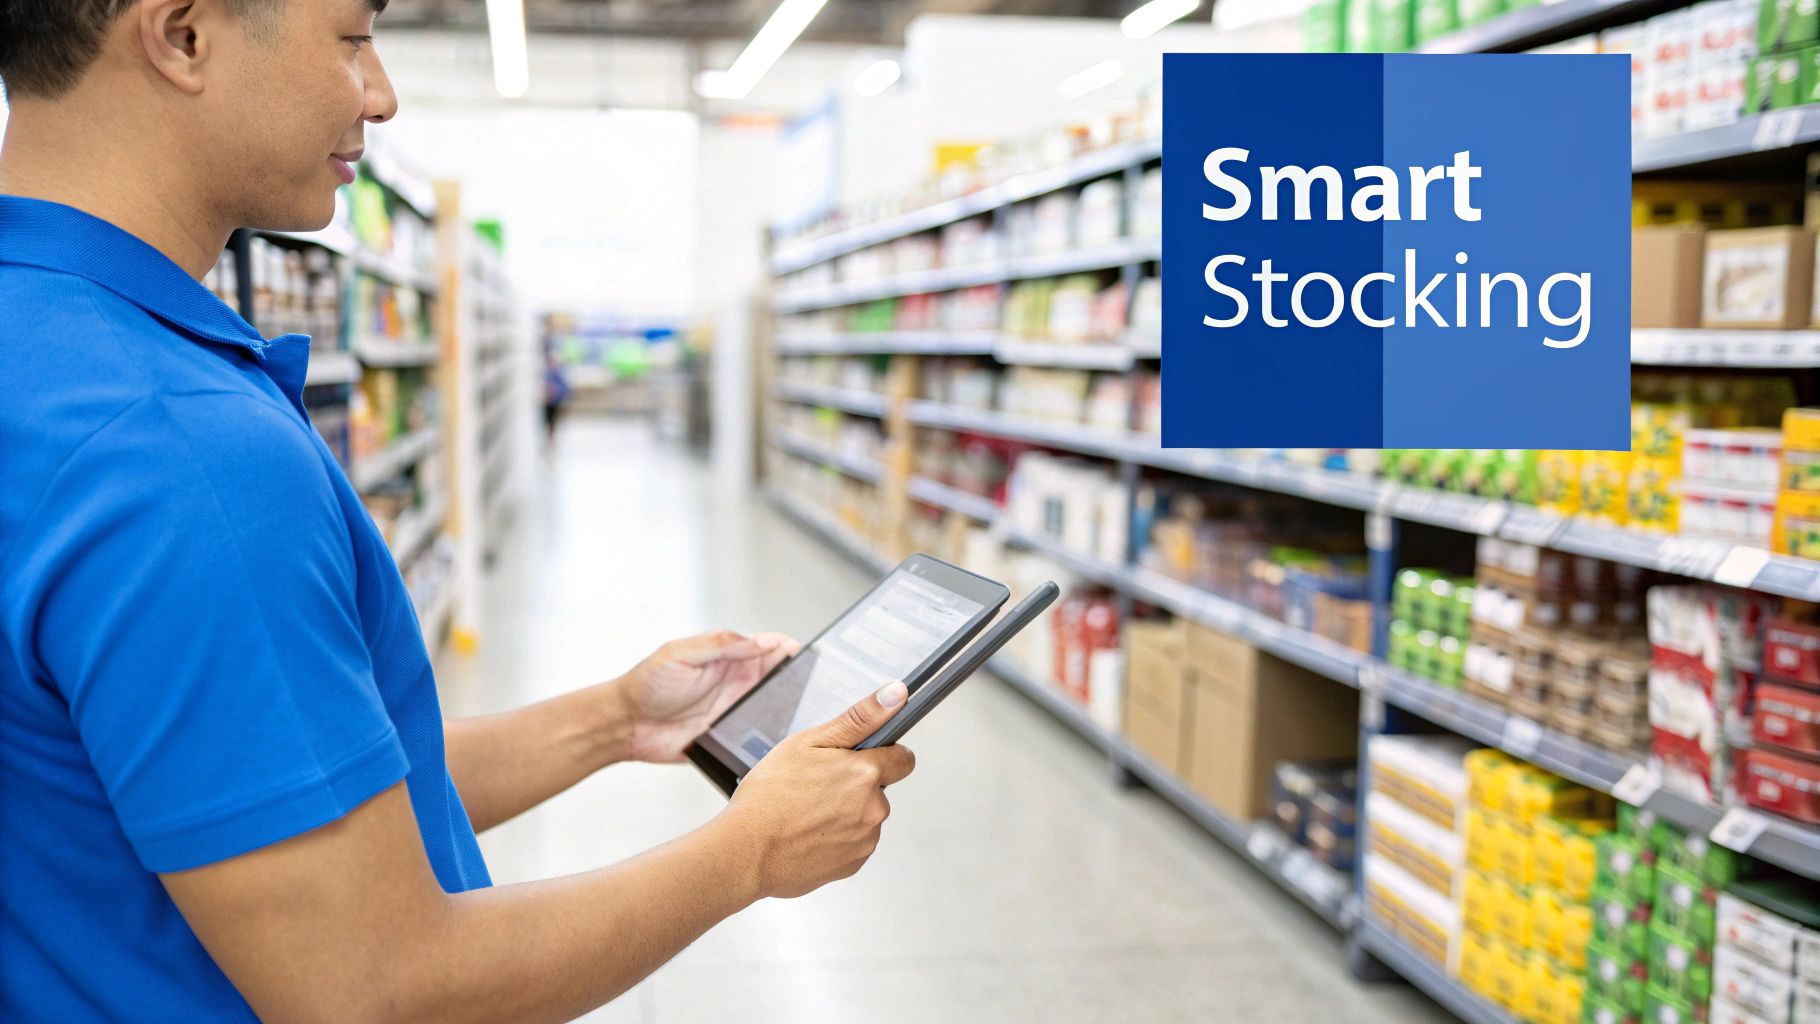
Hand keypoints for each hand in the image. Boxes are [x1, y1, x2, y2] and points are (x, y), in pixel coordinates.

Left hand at [609, 631, 799, 763]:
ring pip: (776, 704)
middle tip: (812, 684)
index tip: (804, 654)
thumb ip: (719, 644)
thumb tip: (759, 641)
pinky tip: (783, 733)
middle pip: (781, 675)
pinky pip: (760, 732)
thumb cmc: (646, 684)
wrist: (626, 725)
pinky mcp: (731, 734)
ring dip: (789, 705)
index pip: (770, 646)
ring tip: (803, 707)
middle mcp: (737, 680)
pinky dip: (774, 731)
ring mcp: (736, 708)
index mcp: (728, 655)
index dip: (789, 648)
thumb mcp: (679, 653)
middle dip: (799, 677)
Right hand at [715, 682, 916, 899]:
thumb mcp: (808, 742)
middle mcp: (874, 807)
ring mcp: (865, 839)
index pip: (903, 759)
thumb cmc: (769, 795)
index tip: (860, 757)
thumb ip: (859, 718)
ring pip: (866, 817)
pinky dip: (837, 838)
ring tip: (806, 813)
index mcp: (865, 772)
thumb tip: (897, 694)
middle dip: (856, 784)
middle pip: (879, 788)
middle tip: (816, 785)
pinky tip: (808, 833)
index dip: (884, 754)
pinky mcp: (854, 864)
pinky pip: (854, 843)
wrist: (745, 852)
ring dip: (846, 813)